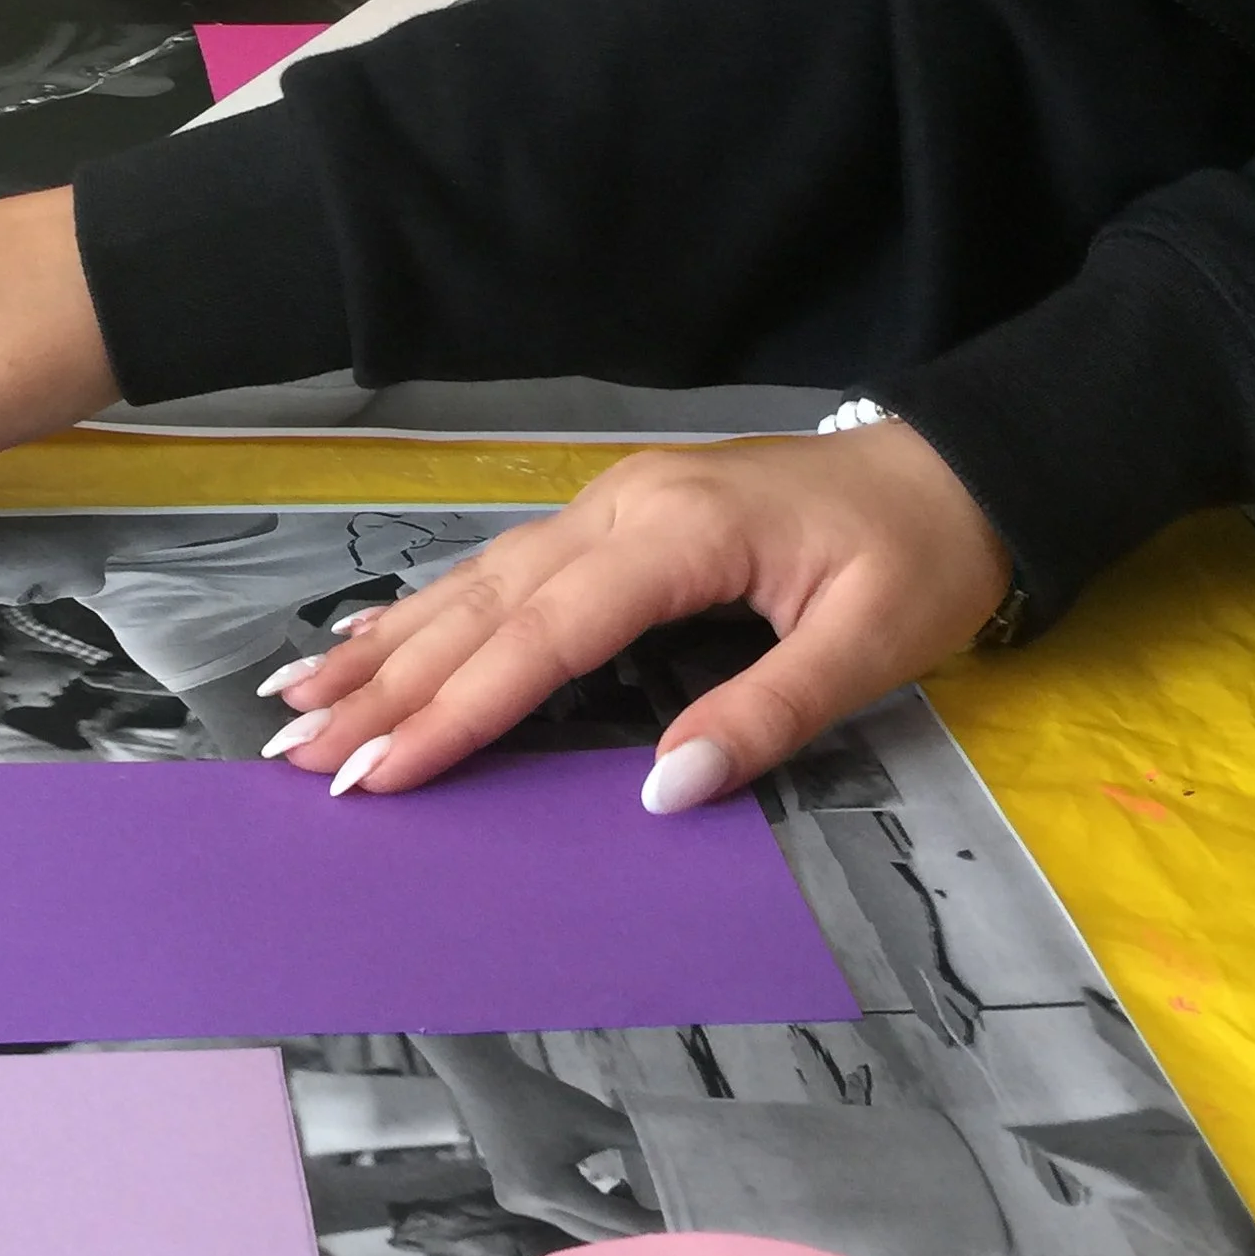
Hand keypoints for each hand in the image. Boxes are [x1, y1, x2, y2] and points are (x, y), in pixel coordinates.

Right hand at [255, 423, 1013, 802]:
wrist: (959, 466)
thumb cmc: (922, 556)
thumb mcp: (874, 644)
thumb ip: (766, 715)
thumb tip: (662, 789)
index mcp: (676, 535)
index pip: (543, 636)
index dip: (458, 711)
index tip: (382, 773)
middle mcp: (619, 508)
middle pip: (484, 609)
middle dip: (387, 687)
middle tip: (300, 758)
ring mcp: (609, 504)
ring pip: (475, 584)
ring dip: (384, 647)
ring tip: (296, 704)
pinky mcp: (614, 516)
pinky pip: (499, 569)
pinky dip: (426, 610)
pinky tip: (370, 639)